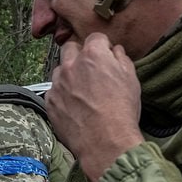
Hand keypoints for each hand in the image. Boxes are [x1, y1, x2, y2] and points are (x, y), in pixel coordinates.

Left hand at [46, 33, 144, 181]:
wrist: (105, 142)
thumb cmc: (121, 112)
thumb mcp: (131, 79)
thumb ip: (121, 59)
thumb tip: (115, 51)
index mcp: (94, 55)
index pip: (95, 38)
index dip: (102, 46)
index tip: (106, 55)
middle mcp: (71, 65)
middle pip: (71, 48)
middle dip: (79, 54)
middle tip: (90, 70)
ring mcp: (58, 84)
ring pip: (60, 70)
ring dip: (69, 75)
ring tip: (82, 92)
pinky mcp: (50, 102)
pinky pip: (54, 91)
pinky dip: (62, 95)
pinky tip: (74, 106)